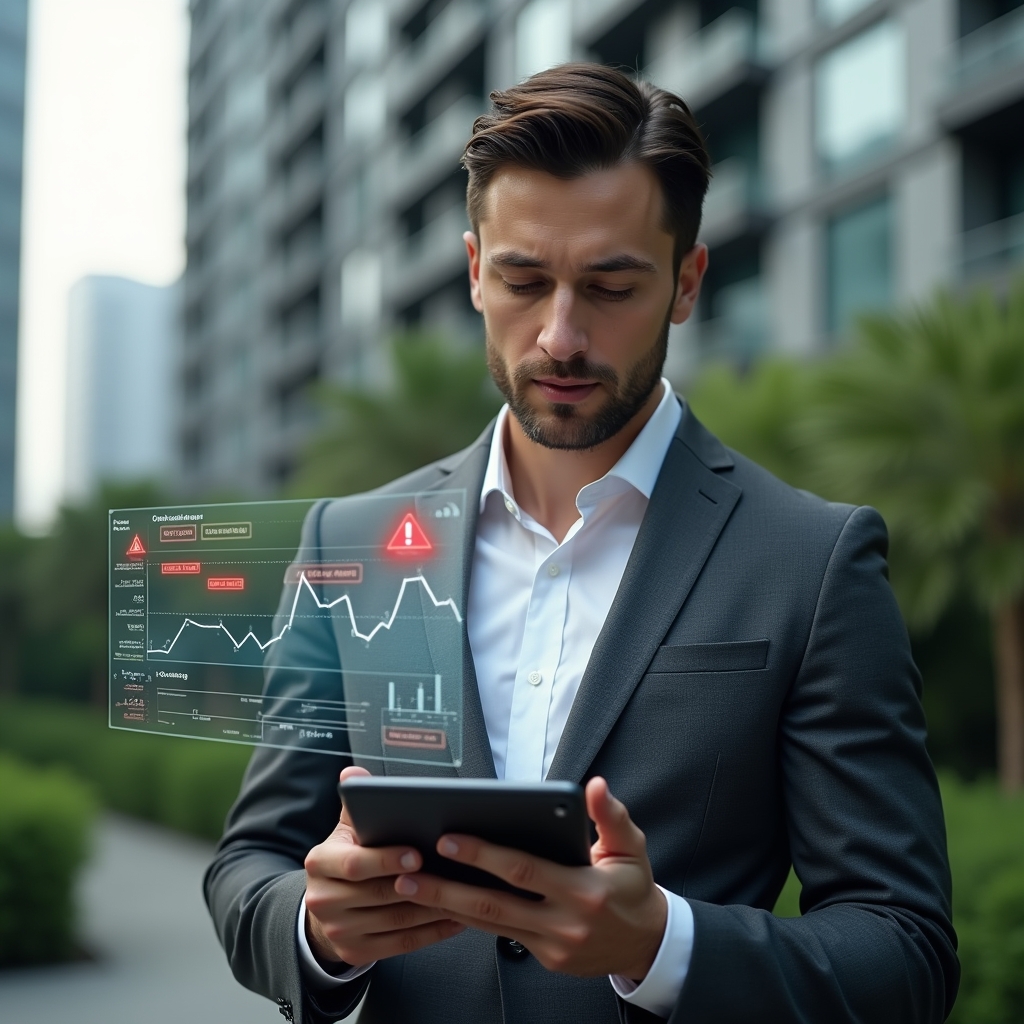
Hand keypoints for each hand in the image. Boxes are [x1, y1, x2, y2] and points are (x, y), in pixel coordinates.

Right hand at [303, 766, 464, 967]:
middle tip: (454, 872)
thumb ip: (354, 803)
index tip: (417, 853)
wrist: (324, 905)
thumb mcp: (345, 830)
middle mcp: (324, 900)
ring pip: (396, 920)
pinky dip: (433, 932)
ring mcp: (339, 930)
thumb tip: (353, 774)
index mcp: (320, 863)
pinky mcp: (355, 952)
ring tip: (464, 891)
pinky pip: (402, 943)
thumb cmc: (345, 859)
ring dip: (434, 906)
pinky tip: (456, 917)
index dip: (387, 859)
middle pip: (380, 893)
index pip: (355, 863)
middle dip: (420, 882)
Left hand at [393, 776, 666, 979]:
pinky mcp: (546, 958)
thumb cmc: (634, 887)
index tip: (449, 839)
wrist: (648, 943)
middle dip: (447, 887)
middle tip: (409, 870)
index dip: (483, 855)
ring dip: (446, 906)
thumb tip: (594, 786)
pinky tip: (442, 902)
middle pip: (494, 904)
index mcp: (583, 890)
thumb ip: (610, 816)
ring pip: (489, 924)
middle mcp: (564, 923)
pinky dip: (469, 919)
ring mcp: (552, 946)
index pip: (523, 870)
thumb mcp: (632, 847)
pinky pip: (501, 934)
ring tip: (410, 887)